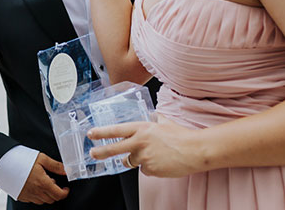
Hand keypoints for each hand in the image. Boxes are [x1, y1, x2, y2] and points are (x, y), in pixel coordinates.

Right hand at [17, 152, 68, 204]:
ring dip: (47, 194)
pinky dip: (38, 195)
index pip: (59, 195)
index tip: (65, 188)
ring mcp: (28, 196)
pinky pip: (34, 200)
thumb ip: (56, 166)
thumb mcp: (41, 159)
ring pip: (43, 201)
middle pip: (52, 199)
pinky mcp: (22, 197)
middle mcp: (36, 192)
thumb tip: (67, 170)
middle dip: (56, 192)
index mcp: (43, 183)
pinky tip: (35, 185)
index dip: (65, 192)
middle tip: (53, 182)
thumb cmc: (22, 159)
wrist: (5, 163)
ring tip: (43, 182)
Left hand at [87, 115, 202, 177]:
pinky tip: (162, 161)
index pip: (116, 130)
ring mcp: (144, 157)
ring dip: (137, 159)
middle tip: (93, 154)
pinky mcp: (150, 170)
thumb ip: (155, 119)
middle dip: (101, 152)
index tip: (91, 134)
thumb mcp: (164, 122)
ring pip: (132, 161)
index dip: (102, 132)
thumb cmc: (181, 135)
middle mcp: (139, 142)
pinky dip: (150, 167)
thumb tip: (153, 114)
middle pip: (114, 149)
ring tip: (153, 154)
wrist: (194, 150)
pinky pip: (145, 170)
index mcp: (141, 128)